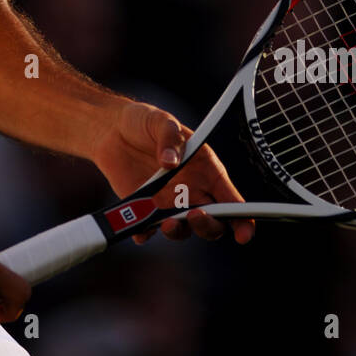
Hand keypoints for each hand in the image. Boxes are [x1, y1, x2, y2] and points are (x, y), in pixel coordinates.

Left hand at [90, 100, 254, 245]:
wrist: (112, 129)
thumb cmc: (145, 122)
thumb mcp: (161, 121)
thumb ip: (170, 137)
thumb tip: (170, 161)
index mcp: (206, 170)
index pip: (231, 199)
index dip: (243, 220)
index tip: (243, 234)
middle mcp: (191, 191)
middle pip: (212, 221)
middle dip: (208, 226)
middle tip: (194, 216)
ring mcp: (169, 203)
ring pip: (183, 230)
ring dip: (178, 232)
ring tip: (166, 224)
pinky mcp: (144, 208)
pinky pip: (147, 229)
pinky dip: (145, 233)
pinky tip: (140, 229)